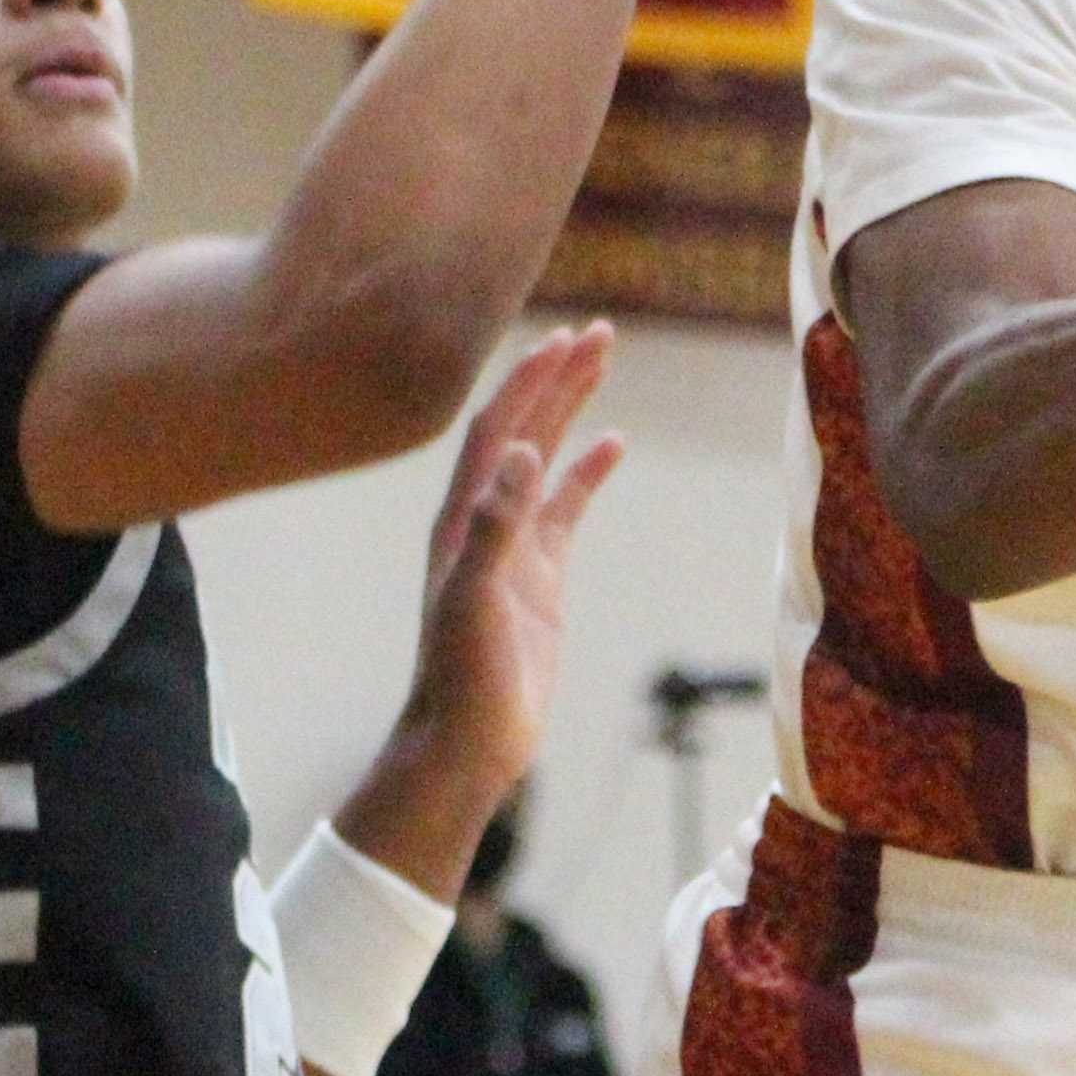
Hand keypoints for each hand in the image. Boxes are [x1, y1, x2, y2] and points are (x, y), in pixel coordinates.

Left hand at [400, 326, 626, 797]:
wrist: (466, 744)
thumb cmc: (461, 679)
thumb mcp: (475, 600)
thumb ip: (494, 526)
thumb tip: (519, 450)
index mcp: (461, 519)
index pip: (494, 429)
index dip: (526, 383)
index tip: (563, 339)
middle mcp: (482, 520)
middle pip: (520, 428)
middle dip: (555, 378)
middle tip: (598, 332)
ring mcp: (511, 546)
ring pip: (544, 459)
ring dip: (569, 409)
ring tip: (602, 360)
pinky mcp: (538, 576)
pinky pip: (565, 507)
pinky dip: (587, 472)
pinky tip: (614, 444)